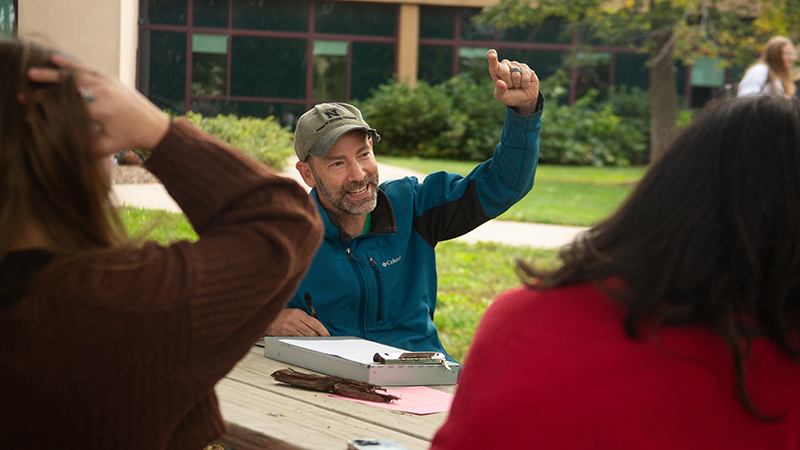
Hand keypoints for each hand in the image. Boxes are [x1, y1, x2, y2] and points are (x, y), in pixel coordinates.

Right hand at [26, 54, 170, 155]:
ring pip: (76, 75)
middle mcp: (104, 93)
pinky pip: (88, 69)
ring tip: (33, 73)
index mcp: (102, 110)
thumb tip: (59, 145)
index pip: (68, 106)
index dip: (47, 108)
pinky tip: (54, 59)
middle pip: (68, 88)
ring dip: (54, 73)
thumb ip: (84, 147)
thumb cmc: (130, 138)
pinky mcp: (110, 78)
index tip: (30, 110)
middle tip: (26, 89)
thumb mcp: (107, 147)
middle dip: (46, 88)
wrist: (154, 125)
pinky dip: (71, 64)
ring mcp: (108, 82)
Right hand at [267, 308, 329, 336]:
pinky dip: (302, 342)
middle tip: (322, 340)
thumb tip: (318, 329)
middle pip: (311, 333)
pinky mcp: (284, 335)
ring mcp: (289, 328)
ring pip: (305, 338)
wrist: (269, 318)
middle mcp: (294, 320)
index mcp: (299, 313)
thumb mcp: (296, 313)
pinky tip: (303, 342)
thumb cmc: (284, 315)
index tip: (327, 335)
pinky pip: (297, 341)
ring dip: (310, 341)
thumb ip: (306, 320)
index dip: (323, 330)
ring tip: (313, 341)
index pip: (315, 323)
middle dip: (318, 337)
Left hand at [486, 49, 539, 114]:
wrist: (524, 99)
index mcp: (496, 70)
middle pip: (504, 71)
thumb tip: (500, 82)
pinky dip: (524, 84)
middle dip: (507, 83)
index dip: (491, 57)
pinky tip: (524, 84)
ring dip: (517, 84)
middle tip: (510, 86)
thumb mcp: (502, 96)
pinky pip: (525, 75)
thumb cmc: (510, 96)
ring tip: (517, 85)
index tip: (492, 55)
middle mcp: (505, 65)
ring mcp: (516, 65)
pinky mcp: (526, 68)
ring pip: (515, 74)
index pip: (492, 61)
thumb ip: (500, 90)